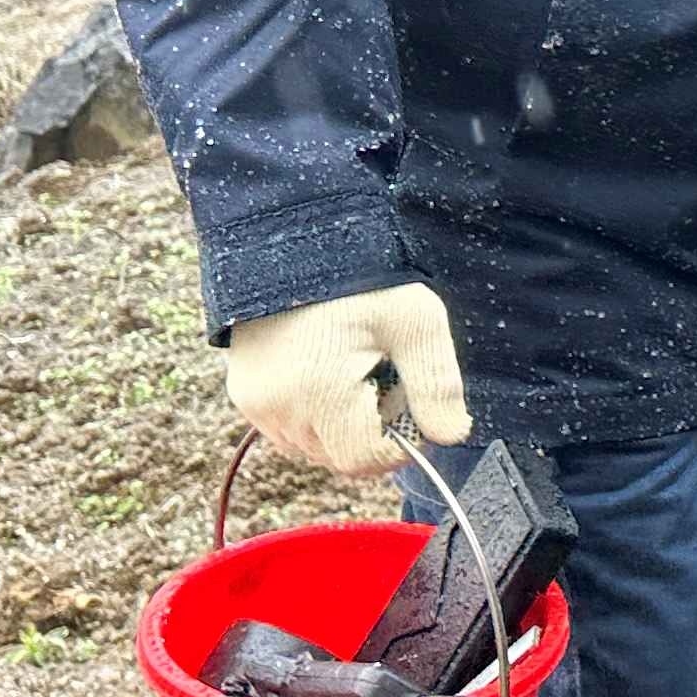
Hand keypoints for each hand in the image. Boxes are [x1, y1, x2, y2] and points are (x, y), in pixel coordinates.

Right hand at [225, 282, 472, 474]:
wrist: (295, 237)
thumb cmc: (363, 276)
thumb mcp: (416, 322)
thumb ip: (437, 384)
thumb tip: (451, 436)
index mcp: (320, 393)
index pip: (365, 459)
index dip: (401, 442)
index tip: (415, 402)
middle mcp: (278, 409)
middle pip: (340, 457)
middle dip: (374, 430)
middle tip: (389, 376)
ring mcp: (255, 405)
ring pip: (313, 447)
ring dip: (344, 425)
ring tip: (358, 368)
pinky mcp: (244, 394)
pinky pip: (288, 428)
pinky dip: (316, 414)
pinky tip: (331, 370)